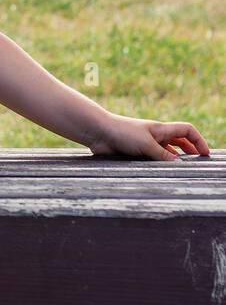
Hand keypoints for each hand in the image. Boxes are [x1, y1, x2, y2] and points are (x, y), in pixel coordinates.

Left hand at [87, 112, 210, 161]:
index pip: (187, 130)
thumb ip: (163, 155)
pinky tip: (160, 175)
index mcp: (162, 129)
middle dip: (190, 151)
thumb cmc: (123, 133)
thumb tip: (179, 164)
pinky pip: (151, 160)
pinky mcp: (135, 153)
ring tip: (181, 172)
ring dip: (173, 161)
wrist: (99, 132)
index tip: (205, 154)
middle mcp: (155, 136)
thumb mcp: (147, 145)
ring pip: (165, 153)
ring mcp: (145, 145)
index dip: (198, 140)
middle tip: (197, 165)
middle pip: (179, 142)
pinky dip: (158, 166)